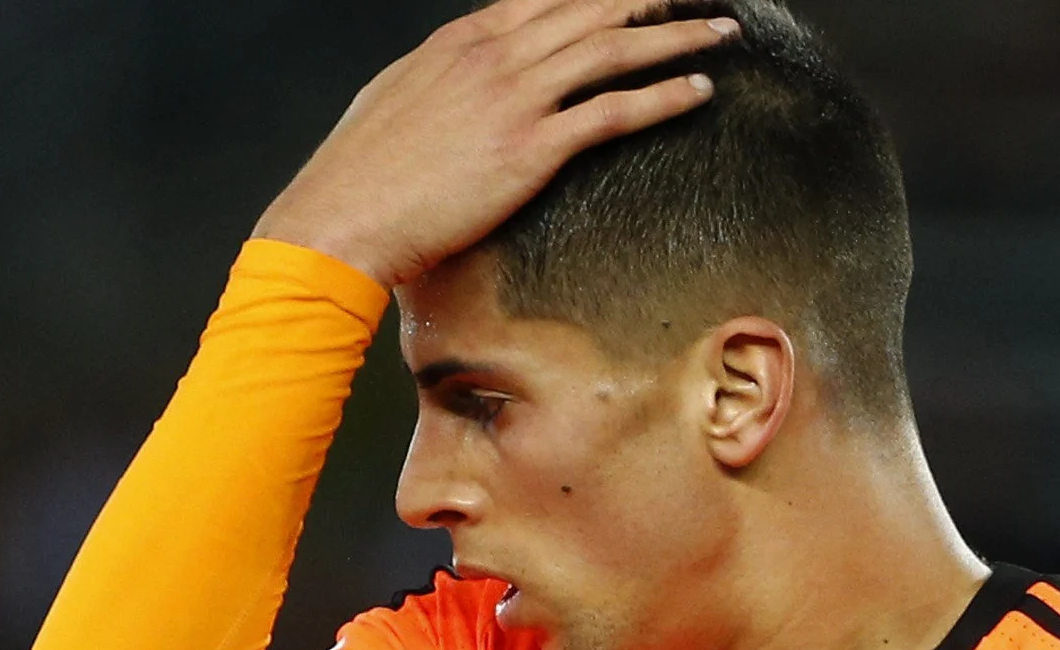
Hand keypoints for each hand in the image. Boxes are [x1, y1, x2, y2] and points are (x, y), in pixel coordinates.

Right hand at [252, 0, 735, 289]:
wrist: (340, 218)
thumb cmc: (357, 174)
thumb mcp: (395, 98)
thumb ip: (441, 75)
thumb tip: (462, 71)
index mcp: (462, 40)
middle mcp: (495, 54)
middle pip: (592, 8)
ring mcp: (516, 97)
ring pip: (614, 47)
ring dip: (676, 35)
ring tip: (720, 30)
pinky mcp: (530, 148)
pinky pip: (613, 111)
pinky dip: (662, 96)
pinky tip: (697, 89)